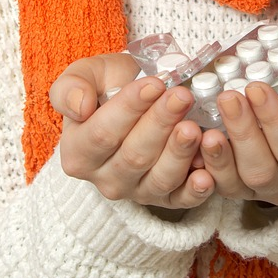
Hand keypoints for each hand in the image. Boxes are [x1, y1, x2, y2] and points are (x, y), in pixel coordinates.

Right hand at [49, 55, 214, 208]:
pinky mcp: (166, 199)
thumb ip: (70, 88)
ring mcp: (137, 192)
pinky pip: (181, 200)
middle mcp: (104, 179)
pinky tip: (207, 175)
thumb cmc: (108, 87)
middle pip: (134, 156)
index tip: (154, 83)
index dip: (129, 109)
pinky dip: (195, 191)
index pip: (102, 134)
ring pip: (159, 179)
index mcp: (78, 153)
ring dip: (179, 154)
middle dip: (160, 123)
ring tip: (195, 128)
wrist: (136, 99)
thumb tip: (79, 107)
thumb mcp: (84, 76)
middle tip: (182, 96)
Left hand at [198, 66, 277, 204]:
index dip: (274, 123)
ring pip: (237, 183)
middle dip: (243, 133)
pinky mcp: (236, 187)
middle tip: (227, 96)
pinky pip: (216, 186)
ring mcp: (261, 190)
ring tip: (204, 126)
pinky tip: (191, 141)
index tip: (255, 87)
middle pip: (263, 170)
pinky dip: (202, 166)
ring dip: (219, 155)